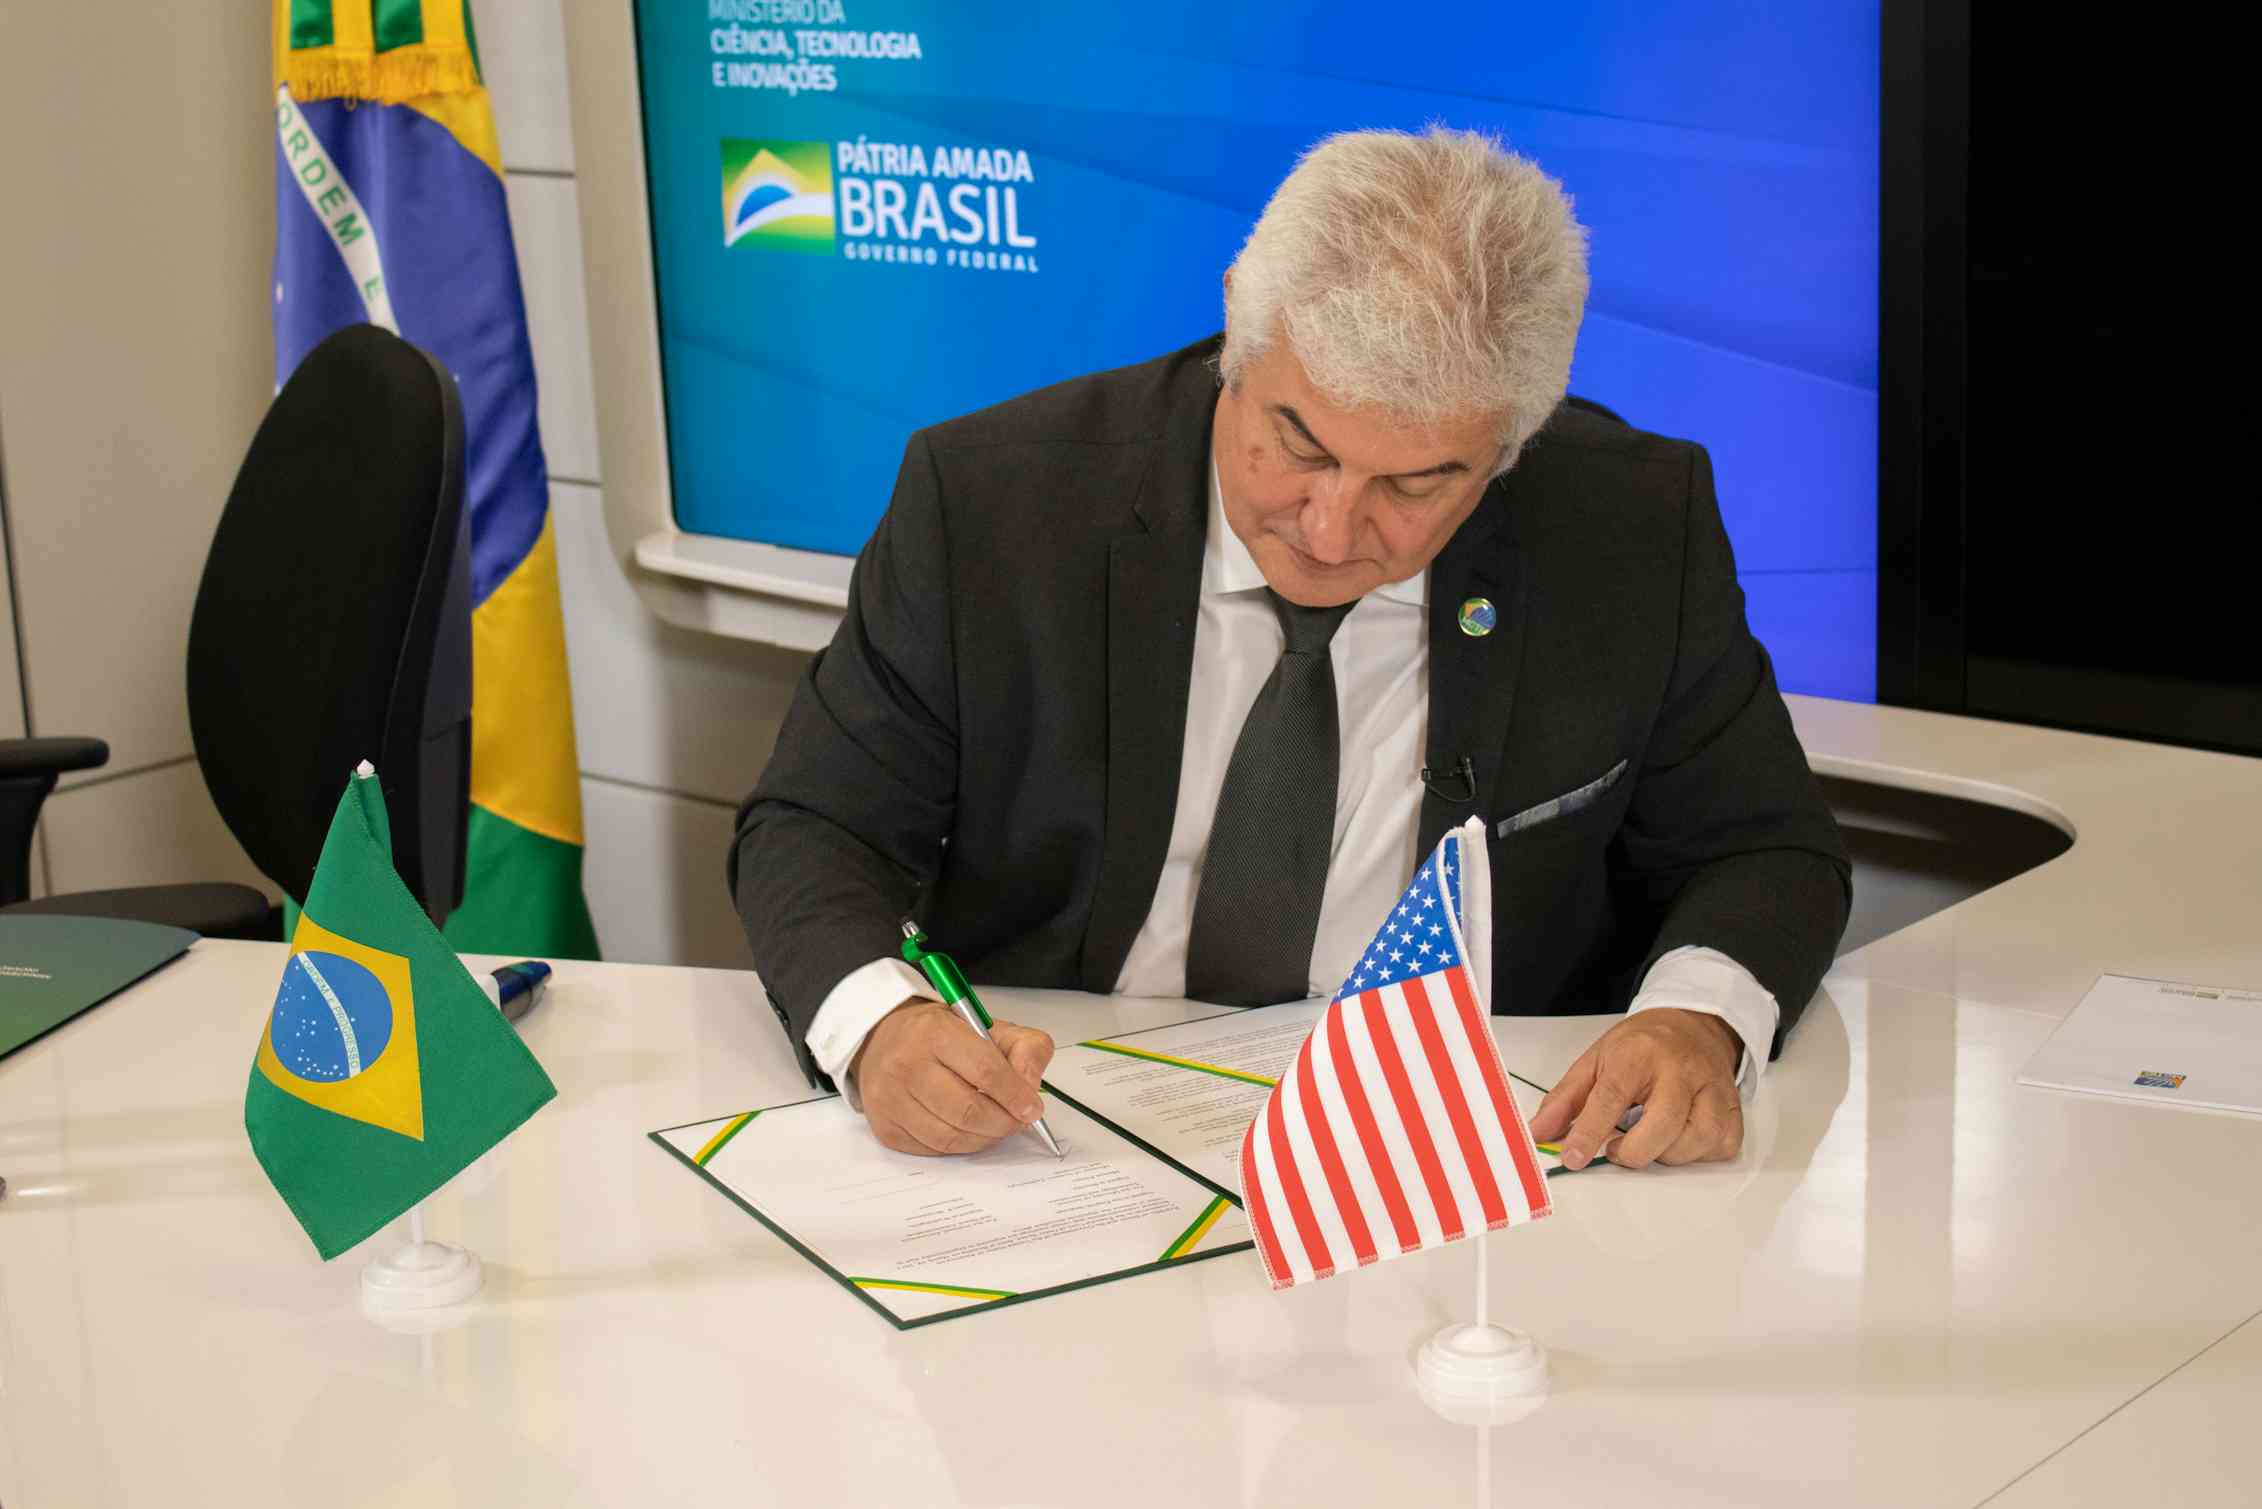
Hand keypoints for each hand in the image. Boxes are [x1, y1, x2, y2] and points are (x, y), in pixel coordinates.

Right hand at [849, 999, 1054, 1155]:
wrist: (885, 1042)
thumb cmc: (940, 1036)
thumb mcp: (987, 1026)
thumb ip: (1024, 1048)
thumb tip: (1031, 1087)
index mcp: (935, 1031)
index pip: (984, 1070)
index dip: (1015, 1095)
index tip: (1032, 1107)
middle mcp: (906, 1064)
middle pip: (967, 1110)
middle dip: (1003, 1122)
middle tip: (1018, 1121)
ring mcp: (890, 1099)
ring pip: (951, 1137)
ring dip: (984, 1138)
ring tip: (996, 1125)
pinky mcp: (885, 1127)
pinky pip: (934, 1149)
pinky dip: (960, 1145)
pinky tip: (968, 1130)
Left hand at [1528, 1009, 1743, 1170]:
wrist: (1694, 1024)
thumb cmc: (1641, 1046)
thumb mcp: (1595, 1060)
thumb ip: (1565, 1099)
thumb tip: (1539, 1133)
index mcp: (1639, 1053)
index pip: (1612, 1096)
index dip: (1590, 1132)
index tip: (1574, 1158)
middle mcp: (1681, 1069)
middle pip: (1663, 1124)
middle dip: (1634, 1151)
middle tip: (1617, 1148)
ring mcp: (1714, 1088)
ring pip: (1697, 1140)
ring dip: (1667, 1154)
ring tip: (1649, 1140)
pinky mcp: (1734, 1108)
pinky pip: (1722, 1146)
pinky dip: (1698, 1154)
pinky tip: (1680, 1140)